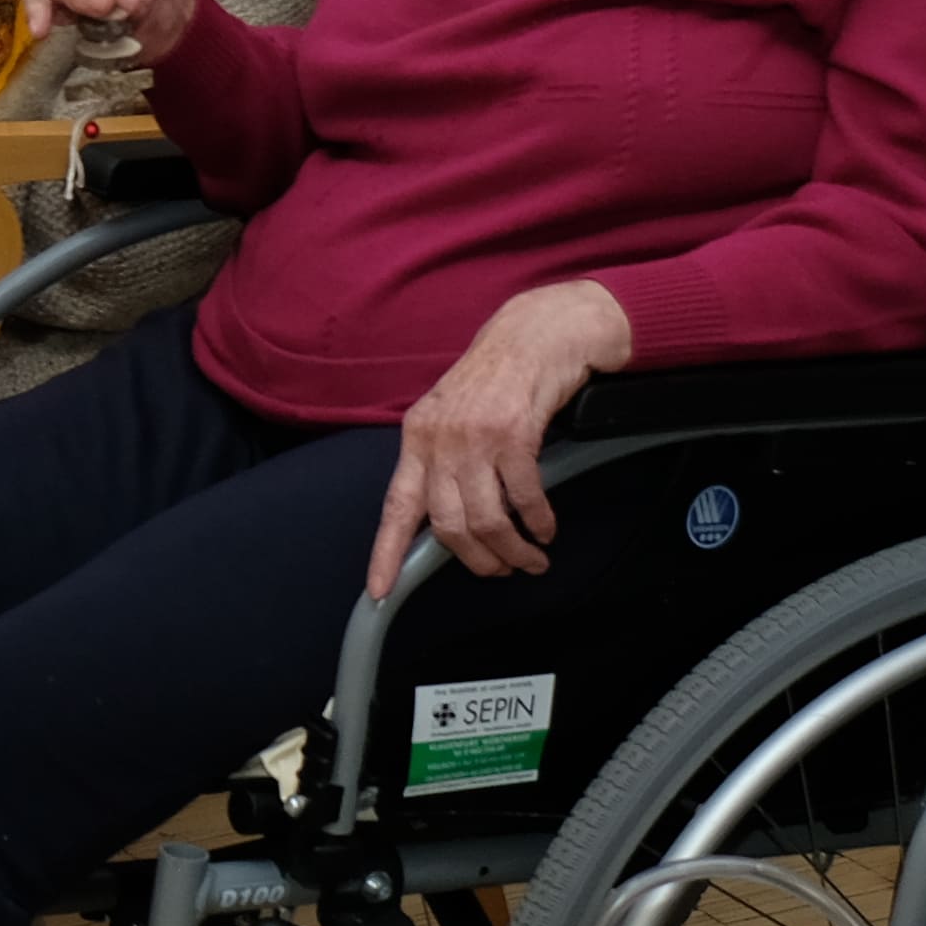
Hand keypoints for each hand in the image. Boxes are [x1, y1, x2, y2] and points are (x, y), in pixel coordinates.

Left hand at [368, 281, 631, 596]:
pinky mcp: (514, 433)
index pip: (396, 506)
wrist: (536, 334)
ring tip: (531, 558)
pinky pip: (524, 496)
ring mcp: (476, 436)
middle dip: (477, 560)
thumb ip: (440, 460)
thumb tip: (445, 517)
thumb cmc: (496, 378)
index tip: (379, 591)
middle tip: (501, 570)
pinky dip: (538, 521)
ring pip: (487, 518)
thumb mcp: (451, 415)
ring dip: (513, 549)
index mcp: (416, 438)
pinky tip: (546, 528)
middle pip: (448, 525)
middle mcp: (439, 440)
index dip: (385, 553)